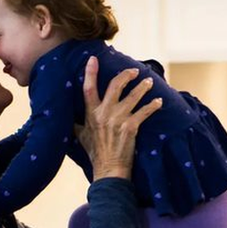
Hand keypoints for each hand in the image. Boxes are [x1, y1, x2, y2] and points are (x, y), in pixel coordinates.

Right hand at [75, 56, 161, 179]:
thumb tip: (68, 116)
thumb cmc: (95, 153)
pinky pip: (145, 111)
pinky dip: (153, 105)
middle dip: (127, 75)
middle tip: (134, 71)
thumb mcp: (80, 135)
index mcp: (91, 113)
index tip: (94, 59)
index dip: (90, 72)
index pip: (88, 88)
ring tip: (149, 82)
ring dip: (143, 87)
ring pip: (134, 96)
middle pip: (116, 85)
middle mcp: (104, 113)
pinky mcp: (131, 127)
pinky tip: (159, 102)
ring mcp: (118, 119)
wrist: (108, 168)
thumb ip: (77, 122)